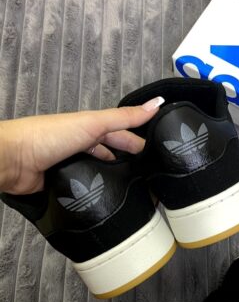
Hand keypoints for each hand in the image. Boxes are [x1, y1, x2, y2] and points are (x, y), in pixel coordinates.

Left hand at [0, 97, 163, 194]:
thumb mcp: (94, 123)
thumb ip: (124, 117)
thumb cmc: (51, 135)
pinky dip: (101, 190)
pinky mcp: (67, 184)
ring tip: (137, 190)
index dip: (140, 142)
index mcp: (91, 128)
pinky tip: (112, 198)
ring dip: (117, 178)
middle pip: (113, 153)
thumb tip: (157, 103)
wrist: (13, 160)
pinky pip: (89, 187)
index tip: (160, 154)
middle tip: (152, 176)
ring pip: (102, 171)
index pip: (122, 134)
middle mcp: (83, 145)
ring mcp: (74, 165)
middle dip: (131, 161)